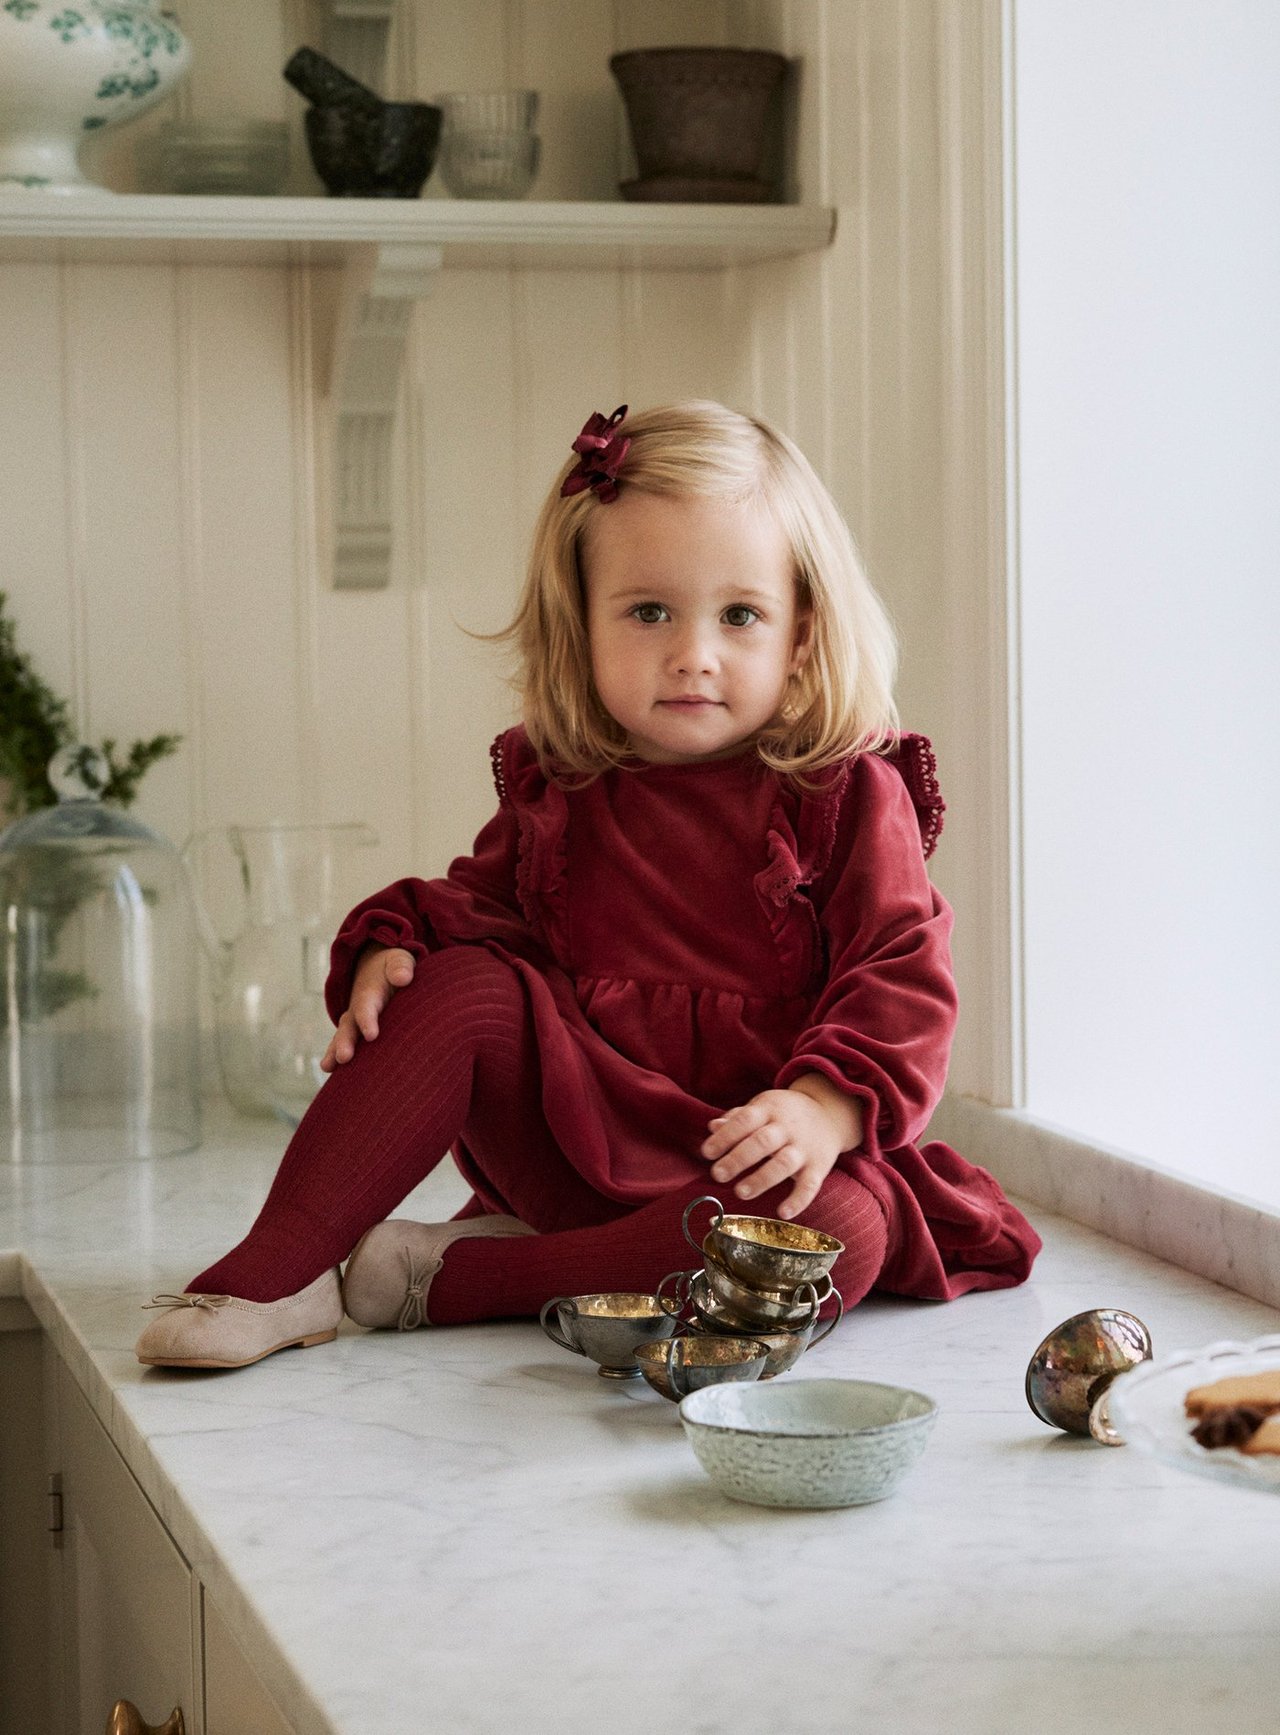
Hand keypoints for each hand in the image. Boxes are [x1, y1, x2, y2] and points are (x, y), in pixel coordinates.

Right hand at [320, 944, 415, 1070]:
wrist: (378, 969)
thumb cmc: (395, 968)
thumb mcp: (399, 960)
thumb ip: (400, 967)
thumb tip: (403, 978)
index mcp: (370, 993)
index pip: (367, 1007)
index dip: (368, 1020)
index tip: (372, 1035)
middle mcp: (357, 1009)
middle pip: (349, 1026)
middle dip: (346, 1042)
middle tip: (344, 1057)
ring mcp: (354, 1022)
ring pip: (343, 1037)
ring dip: (336, 1052)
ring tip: (328, 1067)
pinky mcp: (356, 1032)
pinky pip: (346, 1044)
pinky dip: (337, 1057)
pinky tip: (331, 1072)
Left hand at [699, 1074, 863, 1219]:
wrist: (830, 1114)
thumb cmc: (785, 1113)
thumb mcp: (763, 1107)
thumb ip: (737, 1118)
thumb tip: (712, 1126)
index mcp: (769, 1109)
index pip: (744, 1120)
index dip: (725, 1136)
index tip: (707, 1152)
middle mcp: (787, 1128)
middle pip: (762, 1142)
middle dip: (738, 1158)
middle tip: (717, 1174)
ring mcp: (804, 1147)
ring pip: (783, 1163)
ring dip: (762, 1179)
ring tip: (740, 1192)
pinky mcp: (819, 1167)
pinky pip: (810, 1185)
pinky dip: (798, 1200)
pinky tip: (783, 1212)